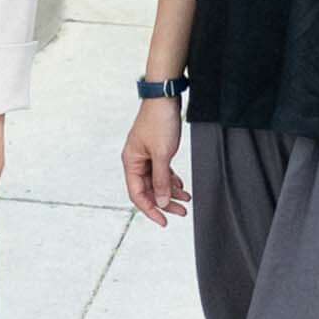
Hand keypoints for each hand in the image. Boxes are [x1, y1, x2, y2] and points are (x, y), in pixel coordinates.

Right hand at [121, 95, 187, 226]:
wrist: (165, 97)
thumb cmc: (159, 122)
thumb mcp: (162, 154)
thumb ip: (161, 180)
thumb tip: (162, 202)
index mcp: (131, 162)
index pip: (137, 194)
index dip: (150, 210)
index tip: (164, 221)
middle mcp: (136, 160)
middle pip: (149, 190)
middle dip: (165, 202)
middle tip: (182, 212)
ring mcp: (146, 155)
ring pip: (157, 181)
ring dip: (171, 191)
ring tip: (186, 200)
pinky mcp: (156, 150)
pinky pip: (162, 171)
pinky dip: (172, 180)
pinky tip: (182, 185)